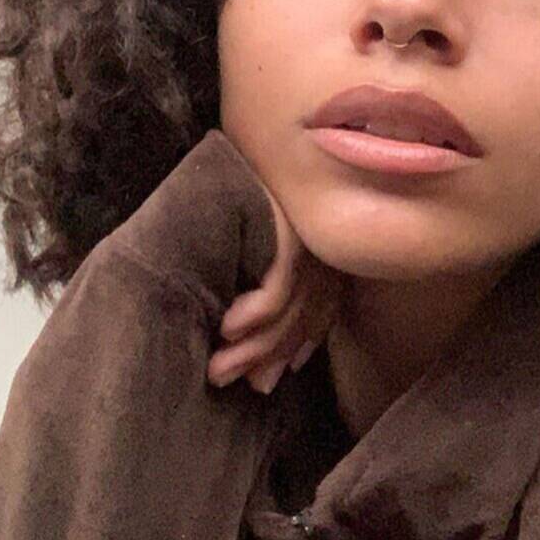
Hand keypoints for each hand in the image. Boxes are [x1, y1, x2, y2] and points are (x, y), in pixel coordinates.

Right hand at [207, 176, 342, 393]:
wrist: (222, 158)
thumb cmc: (224, 214)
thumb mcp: (252, 260)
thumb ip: (273, 297)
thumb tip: (281, 365)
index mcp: (320, 249)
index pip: (317, 309)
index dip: (293, 347)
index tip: (269, 381)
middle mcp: (319, 242)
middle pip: (304, 311)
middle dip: (266, 353)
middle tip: (228, 381)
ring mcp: (306, 233)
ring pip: (291, 303)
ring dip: (255, 343)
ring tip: (219, 368)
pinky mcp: (286, 223)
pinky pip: (279, 277)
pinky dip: (258, 309)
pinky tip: (230, 328)